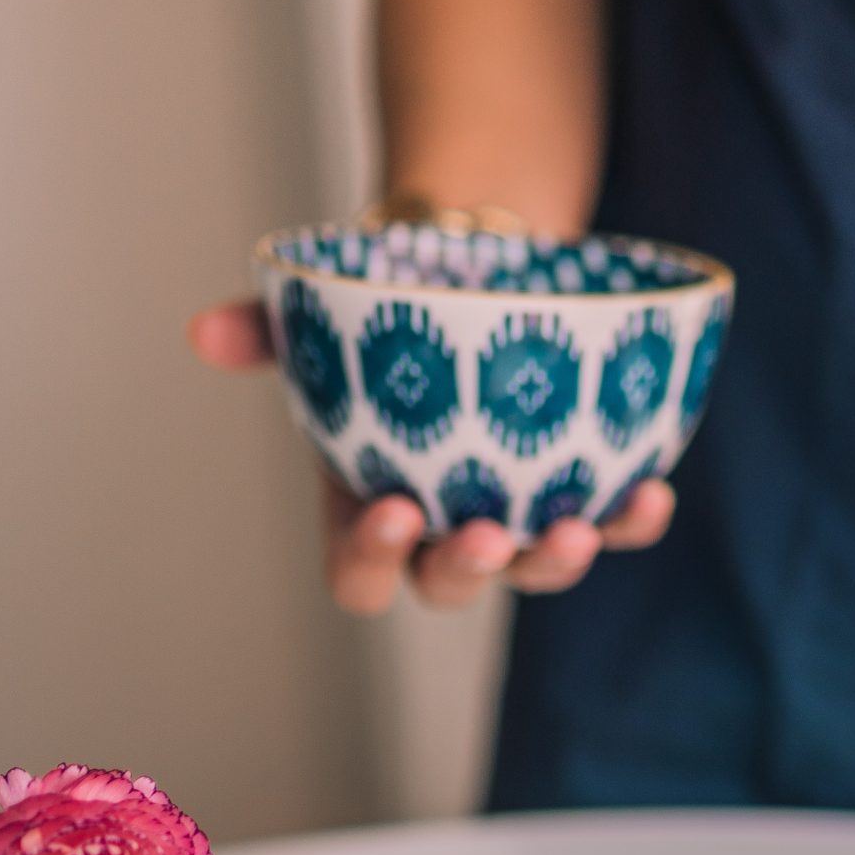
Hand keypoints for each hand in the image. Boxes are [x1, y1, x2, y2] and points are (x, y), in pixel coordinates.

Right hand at [189, 300, 674, 610]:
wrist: (473, 270)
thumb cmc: (386, 311)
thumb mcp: (321, 316)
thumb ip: (267, 331)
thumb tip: (204, 334)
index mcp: (370, 508)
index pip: (359, 573)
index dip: (369, 559)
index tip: (387, 508)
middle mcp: (445, 530)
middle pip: (449, 584)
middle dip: (468, 567)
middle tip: (486, 534)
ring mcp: (520, 518)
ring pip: (536, 570)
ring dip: (557, 560)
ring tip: (575, 526)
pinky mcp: (584, 490)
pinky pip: (612, 525)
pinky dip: (632, 519)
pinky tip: (650, 494)